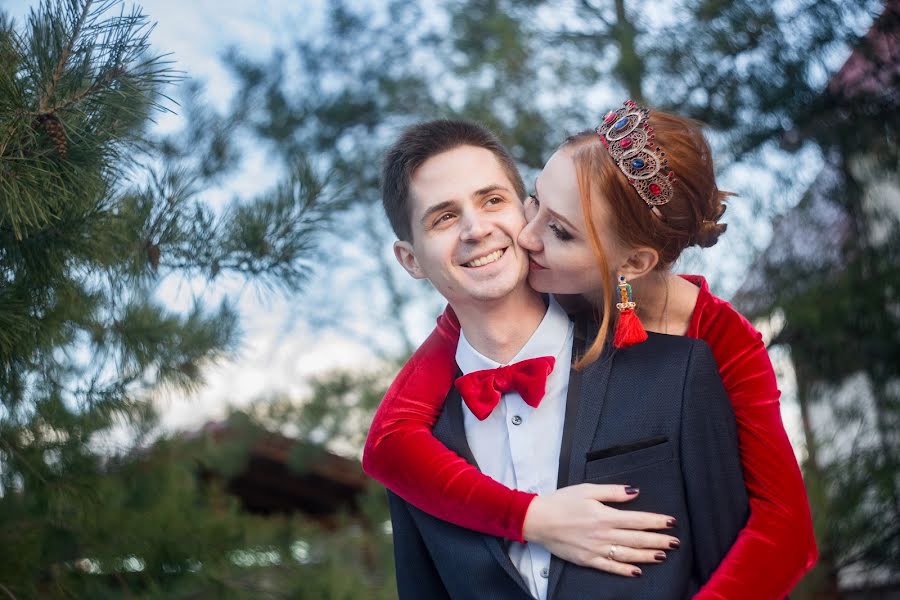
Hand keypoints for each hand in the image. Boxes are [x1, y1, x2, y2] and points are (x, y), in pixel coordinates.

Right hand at [522, 484, 678, 576]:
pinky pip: (611, 567)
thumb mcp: (587, 489)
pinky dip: (625, 570)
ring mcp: (596, 550)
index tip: (671, 522)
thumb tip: (634, 492)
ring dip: (647, 555)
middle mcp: (604, 534)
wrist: (538, 520)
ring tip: (663, 555)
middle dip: (658, 540)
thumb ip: (612, 492)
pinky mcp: (588, 560)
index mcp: (605, 516)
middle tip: (675, 542)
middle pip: (637, 538)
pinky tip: (638, 571)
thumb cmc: (561, 502)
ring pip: (628, 554)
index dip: (656, 521)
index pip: (637, 519)